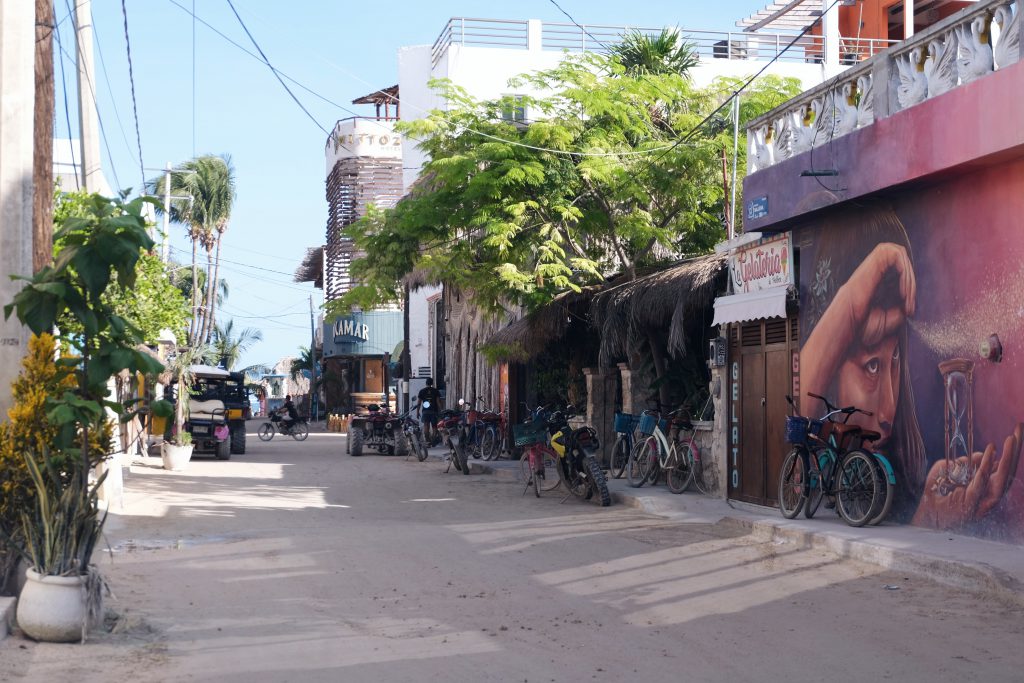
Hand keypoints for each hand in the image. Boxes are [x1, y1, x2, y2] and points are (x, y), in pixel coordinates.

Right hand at [801, 242, 916, 404]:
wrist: (844, 332)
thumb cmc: (860, 330)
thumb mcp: (887, 321)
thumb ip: (899, 310)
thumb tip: (908, 304)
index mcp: (873, 284)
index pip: (896, 268)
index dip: (909, 285)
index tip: (909, 308)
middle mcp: (870, 274)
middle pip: (899, 258)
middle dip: (911, 281)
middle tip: (909, 302)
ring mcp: (869, 269)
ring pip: (897, 252)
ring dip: (908, 275)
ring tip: (906, 296)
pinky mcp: (869, 267)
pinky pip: (893, 255)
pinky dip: (903, 271)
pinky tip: (902, 292)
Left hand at [912, 423, 1021, 528]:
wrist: (924, 513)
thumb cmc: (936, 493)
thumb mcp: (949, 470)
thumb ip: (966, 462)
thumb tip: (986, 452)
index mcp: (986, 487)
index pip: (1003, 467)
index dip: (1011, 450)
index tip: (1016, 430)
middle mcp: (989, 494)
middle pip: (1008, 470)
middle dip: (1015, 449)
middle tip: (1019, 428)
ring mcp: (982, 500)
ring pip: (1002, 477)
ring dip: (1009, 456)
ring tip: (1012, 438)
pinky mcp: (972, 502)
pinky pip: (982, 481)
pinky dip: (988, 465)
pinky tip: (992, 450)